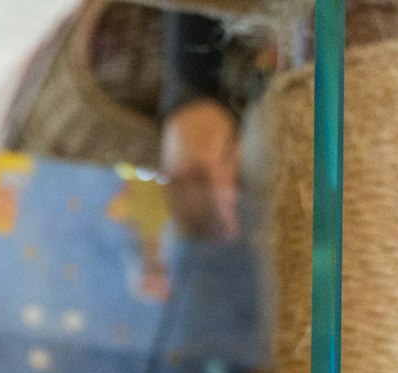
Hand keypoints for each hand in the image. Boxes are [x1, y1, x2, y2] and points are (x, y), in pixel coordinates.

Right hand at [161, 98, 240, 241]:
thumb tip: (229, 198)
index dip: (222, 218)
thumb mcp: (229, 143)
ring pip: (181, 205)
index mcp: (204, 164)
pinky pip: (172, 198)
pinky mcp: (166, 173)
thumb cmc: (215, 122)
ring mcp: (173, 173)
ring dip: (192, 224)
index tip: (230, 233)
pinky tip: (185, 224)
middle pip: (196, 206)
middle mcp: (185, 172)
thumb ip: (228, 170)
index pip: (214, 199)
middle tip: (220, 242)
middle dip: (208, 226)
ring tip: (203, 239)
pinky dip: (178, 213)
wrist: (186, 106)